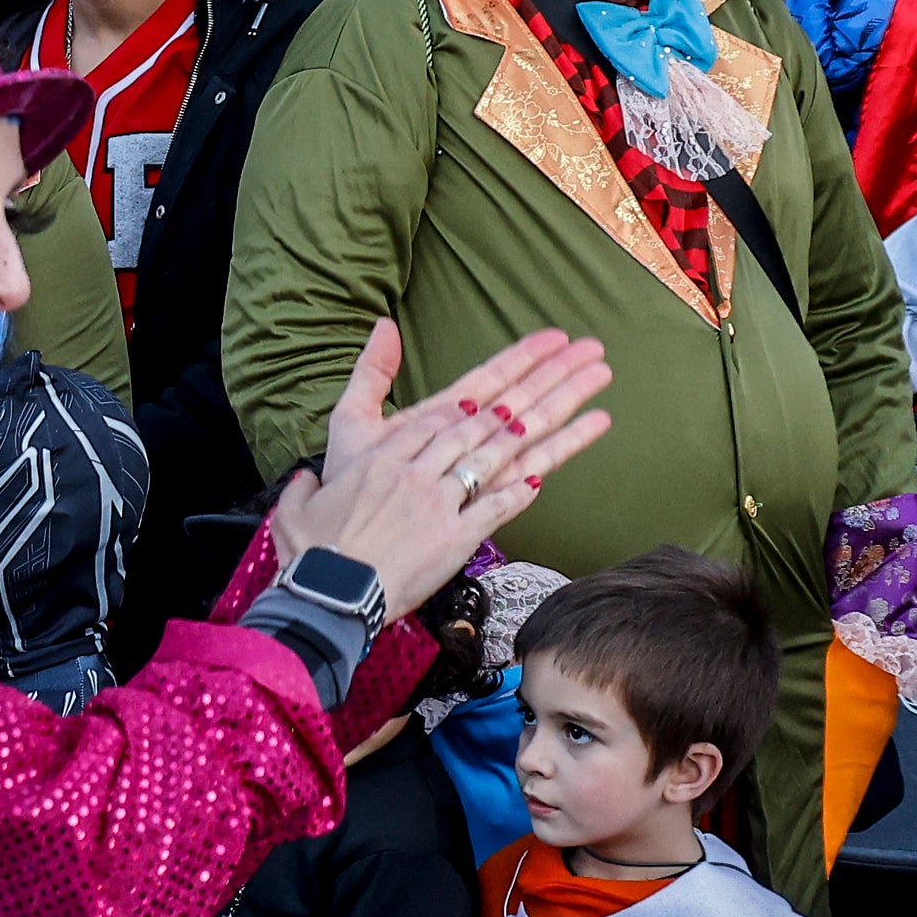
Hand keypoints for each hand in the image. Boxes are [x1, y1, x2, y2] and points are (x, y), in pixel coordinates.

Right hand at [272, 321, 615, 619]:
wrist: (325, 588)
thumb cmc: (318, 531)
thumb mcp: (334, 443)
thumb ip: (360, 385)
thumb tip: (382, 329)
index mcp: (398, 442)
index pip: (468, 394)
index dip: (514, 365)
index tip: (550, 343)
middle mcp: (424, 463)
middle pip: (499, 415)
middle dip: (551, 381)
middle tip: (591, 356)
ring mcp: (442, 500)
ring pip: (508, 453)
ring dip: (558, 426)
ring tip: (598, 400)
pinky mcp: (454, 538)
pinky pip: (498, 507)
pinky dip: (526, 489)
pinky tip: (559, 470)